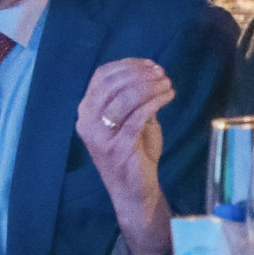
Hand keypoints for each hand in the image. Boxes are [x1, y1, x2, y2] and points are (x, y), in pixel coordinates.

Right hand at [77, 59, 175, 254]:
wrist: (134, 190)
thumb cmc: (134, 152)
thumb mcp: (131, 119)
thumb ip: (134, 98)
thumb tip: (150, 72)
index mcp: (86, 111)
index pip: (101, 77)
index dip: (127, 65)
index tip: (150, 64)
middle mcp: (86, 122)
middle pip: (112, 84)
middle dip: (140, 74)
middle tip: (161, 73)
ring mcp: (100, 136)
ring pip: (124, 98)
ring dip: (150, 86)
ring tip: (167, 84)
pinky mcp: (118, 148)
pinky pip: (138, 116)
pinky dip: (155, 101)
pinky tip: (168, 96)